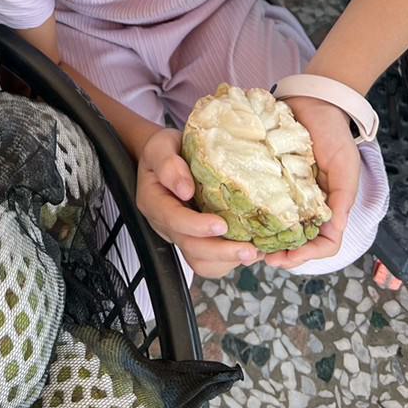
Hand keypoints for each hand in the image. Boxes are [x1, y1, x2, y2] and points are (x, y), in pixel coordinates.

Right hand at [136, 128, 263, 279]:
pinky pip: (211, 261)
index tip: (221, 224)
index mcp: (154, 201)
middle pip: (190, 248)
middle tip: (248, 249)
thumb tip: (184, 189)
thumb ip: (167, 164)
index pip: (174, 220)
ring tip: (253, 253)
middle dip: (220, 252)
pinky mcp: (197, 238)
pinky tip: (251, 250)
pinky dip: (231, 260)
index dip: (197, 226)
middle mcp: (167, 224)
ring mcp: (182, 234)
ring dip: (227, 261)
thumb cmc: (165, 150)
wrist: (168, 155)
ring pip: (200, 262)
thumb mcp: (161, 146)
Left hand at [263, 97, 360, 271]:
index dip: (306, 255)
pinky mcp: (269, 176)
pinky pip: (261, 198)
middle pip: (297, 241)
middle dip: (282, 253)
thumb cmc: (334, 135)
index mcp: (328, 207)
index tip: (285, 258)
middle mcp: (307, 205)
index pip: (323, 243)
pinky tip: (239, 215)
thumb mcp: (345, 166)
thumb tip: (336, 229)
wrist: (315, 103)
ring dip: (265, 238)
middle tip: (260, 256)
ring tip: (248, 242)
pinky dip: (253, 211)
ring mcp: (287, 192)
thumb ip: (343, 197)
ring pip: (278, 225)